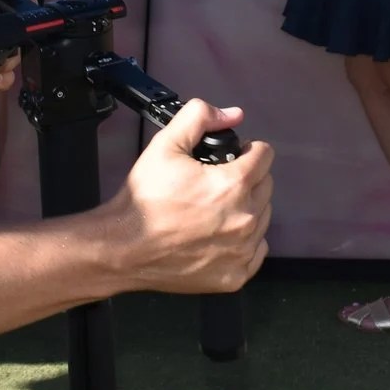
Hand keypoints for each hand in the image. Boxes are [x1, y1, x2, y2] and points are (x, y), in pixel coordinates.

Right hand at [105, 100, 272, 293]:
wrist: (123, 248)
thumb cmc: (143, 201)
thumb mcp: (165, 144)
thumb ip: (199, 117)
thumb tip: (230, 114)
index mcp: (233, 185)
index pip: (265, 156)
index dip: (247, 150)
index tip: (233, 156)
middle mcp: (244, 219)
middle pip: (266, 185)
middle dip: (247, 178)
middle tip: (217, 183)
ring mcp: (242, 250)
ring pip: (263, 217)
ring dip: (246, 209)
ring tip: (214, 209)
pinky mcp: (234, 275)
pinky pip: (256, 250)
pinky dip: (244, 242)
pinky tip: (219, 235)